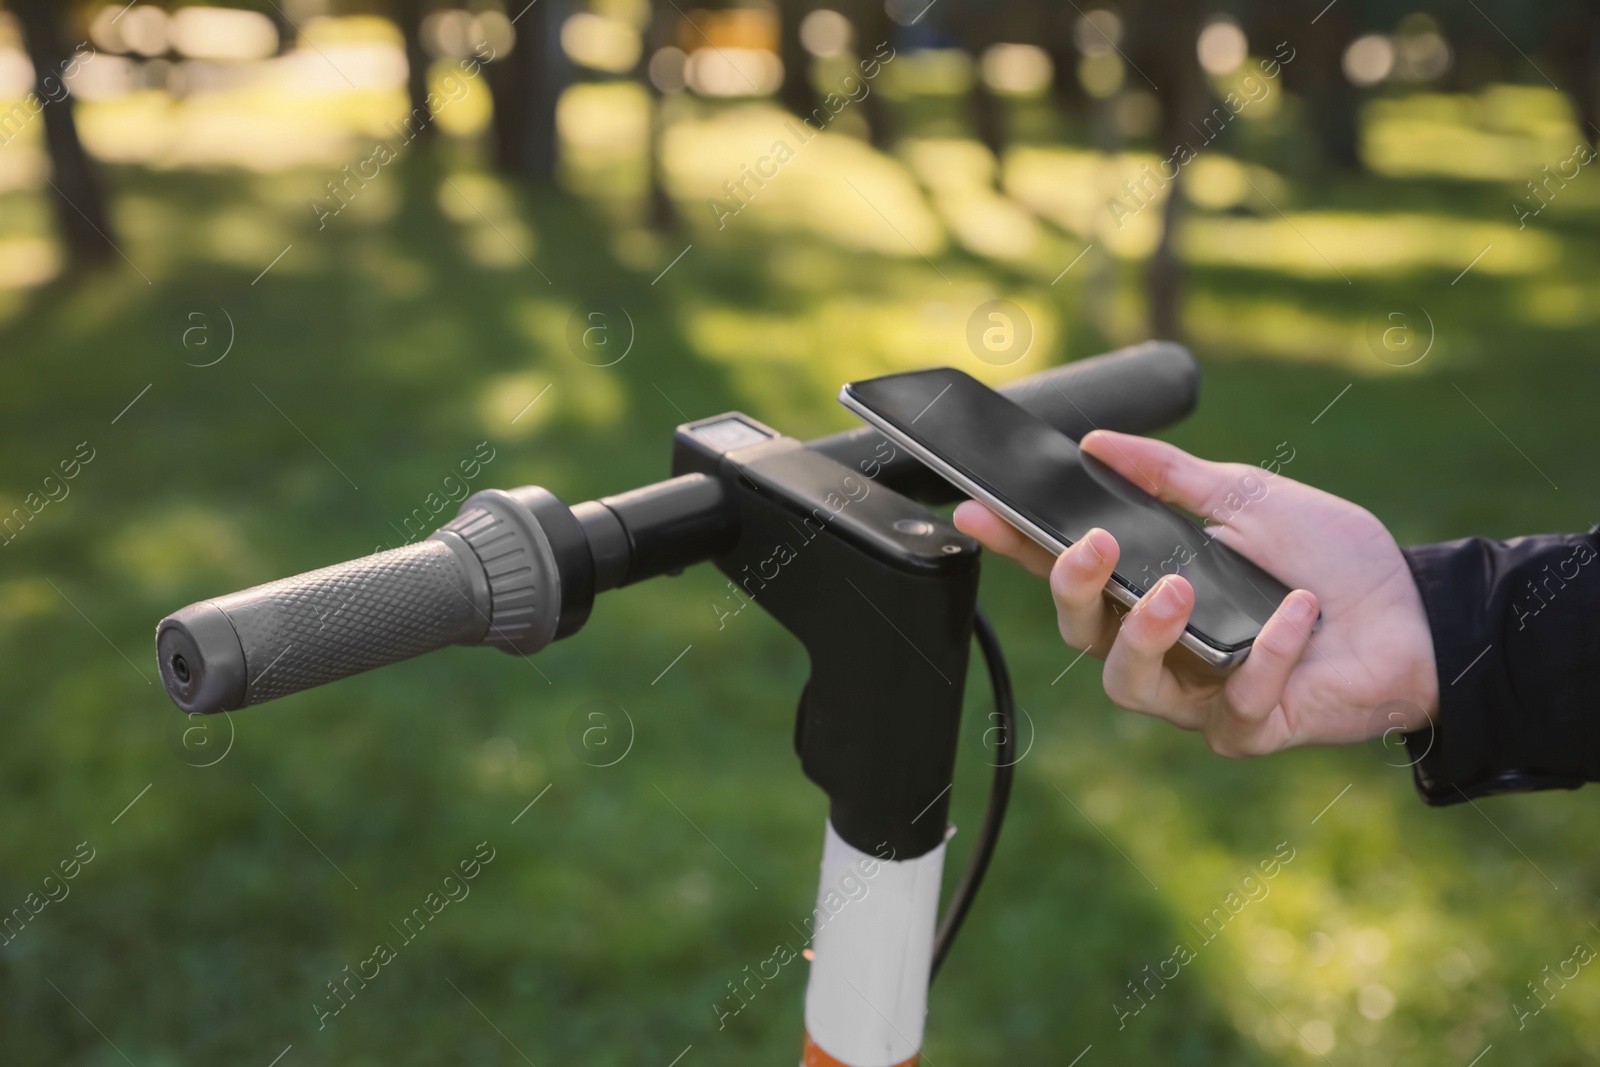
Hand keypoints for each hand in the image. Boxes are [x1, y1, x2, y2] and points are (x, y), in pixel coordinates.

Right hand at [953, 429, 1439, 755]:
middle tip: (1096, 545)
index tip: (976, 512)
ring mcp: (1198, 696)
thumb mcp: (1247, 497)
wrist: (1418, 614)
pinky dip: (1263, 651)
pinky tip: (1295, 614)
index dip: (1017, 545)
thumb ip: (1170, 475)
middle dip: (1075, 589)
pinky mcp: (1246, 730)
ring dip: (1146, 633)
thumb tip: (1097, 442)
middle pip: (1080, 634)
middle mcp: (1162, 646)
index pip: (1069, 569)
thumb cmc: (1331, 559)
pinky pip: (1231, 702)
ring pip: (1129, 684)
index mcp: (1151, 587)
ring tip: (1181, 589)